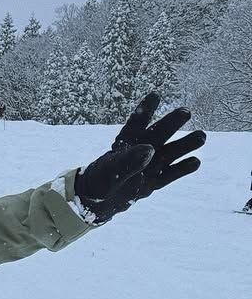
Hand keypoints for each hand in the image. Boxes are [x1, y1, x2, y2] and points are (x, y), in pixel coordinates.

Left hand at [74, 94, 205, 223]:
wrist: (98, 203)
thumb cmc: (99, 182)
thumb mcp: (109, 172)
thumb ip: (128, 162)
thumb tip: (149, 149)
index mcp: (125, 143)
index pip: (135, 124)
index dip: (144, 111)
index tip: (155, 95)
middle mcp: (140, 151)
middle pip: (158, 135)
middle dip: (171, 123)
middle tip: (185, 112)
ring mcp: (149, 166)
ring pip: (169, 153)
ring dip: (185, 145)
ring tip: (201, 136)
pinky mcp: (154, 182)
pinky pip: (169, 175)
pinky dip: (181, 169)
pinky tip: (196, 162)